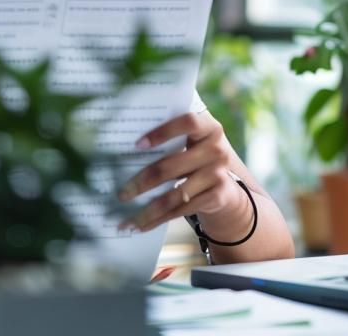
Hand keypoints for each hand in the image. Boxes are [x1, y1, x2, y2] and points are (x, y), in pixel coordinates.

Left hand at [116, 111, 247, 233]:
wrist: (225, 188)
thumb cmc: (196, 159)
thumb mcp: (191, 144)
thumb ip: (169, 142)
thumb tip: (124, 154)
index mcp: (208, 127)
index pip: (188, 122)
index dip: (163, 132)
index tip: (138, 145)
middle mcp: (217, 149)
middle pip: (172, 165)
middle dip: (142, 182)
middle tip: (122, 194)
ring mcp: (219, 173)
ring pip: (175, 194)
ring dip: (147, 209)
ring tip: (127, 220)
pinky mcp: (218, 196)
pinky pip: (182, 209)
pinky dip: (159, 219)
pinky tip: (142, 225)